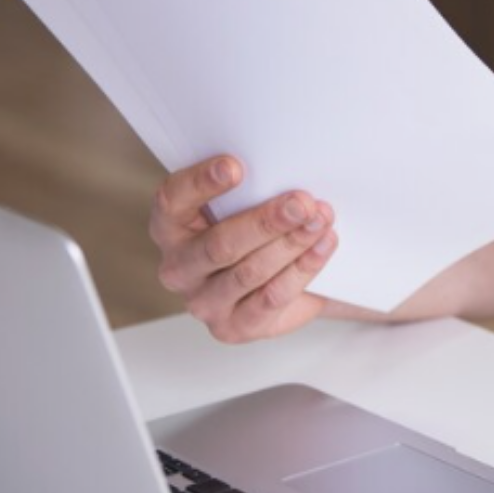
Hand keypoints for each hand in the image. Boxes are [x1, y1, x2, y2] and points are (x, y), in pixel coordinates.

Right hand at [149, 156, 337, 342]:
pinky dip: (302, 269)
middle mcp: (179, 267)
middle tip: (302, 202)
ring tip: (320, 220)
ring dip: (291, 244)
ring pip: (249, 272)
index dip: (201, 183)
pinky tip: (322, 246)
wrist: (285, 278)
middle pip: (220, 245)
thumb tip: (287, 165)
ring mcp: (203, 302)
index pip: (173, 200)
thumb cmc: (257, 229)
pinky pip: (271, 297)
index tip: (235, 167)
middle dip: (266, 222)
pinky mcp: (234, 327)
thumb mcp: (247, 202)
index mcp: (171, 226)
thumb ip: (253, 185)